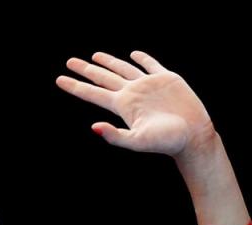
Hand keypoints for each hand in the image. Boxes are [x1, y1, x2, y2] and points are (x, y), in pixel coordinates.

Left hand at [56, 50, 215, 157]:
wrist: (193, 136)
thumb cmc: (166, 141)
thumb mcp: (137, 141)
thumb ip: (115, 136)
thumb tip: (93, 128)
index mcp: (123, 105)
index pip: (92, 93)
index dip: (75, 86)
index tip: (58, 79)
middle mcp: (132, 93)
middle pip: (103, 78)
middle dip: (86, 70)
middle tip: (69, 61)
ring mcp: (148, 85)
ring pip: (123, 69)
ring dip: (108, 62)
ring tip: (95, 56)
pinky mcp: (166, 79)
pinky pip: (150, 65)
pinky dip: (142, 58)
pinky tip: (133, 54)